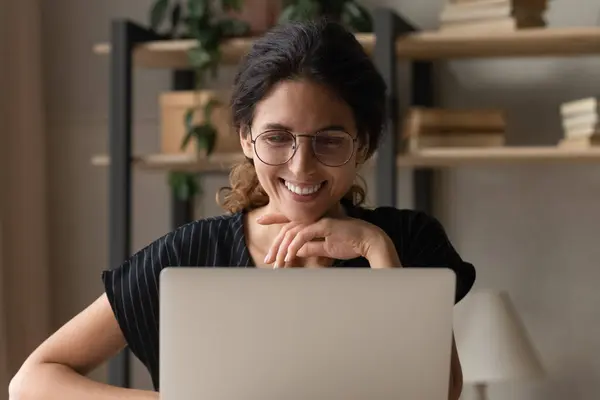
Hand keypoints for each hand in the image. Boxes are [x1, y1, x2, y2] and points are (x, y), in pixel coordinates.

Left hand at [256, 213, 390, 267]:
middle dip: (275, 245)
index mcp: (314, 222)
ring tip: (279, 264)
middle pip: (287, 228)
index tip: (260, 220)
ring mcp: (319, 220)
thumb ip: (310, 248)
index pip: (290, 220)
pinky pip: (303, 235)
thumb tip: (294, 252)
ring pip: (292, 232)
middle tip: (268, 260)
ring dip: (283, 250)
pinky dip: (294, 246)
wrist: (369, 242)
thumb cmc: (350, 244)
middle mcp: (315, 218)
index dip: (275, 218)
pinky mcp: (324, 225)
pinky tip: (289, 257)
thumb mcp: (325, 248)